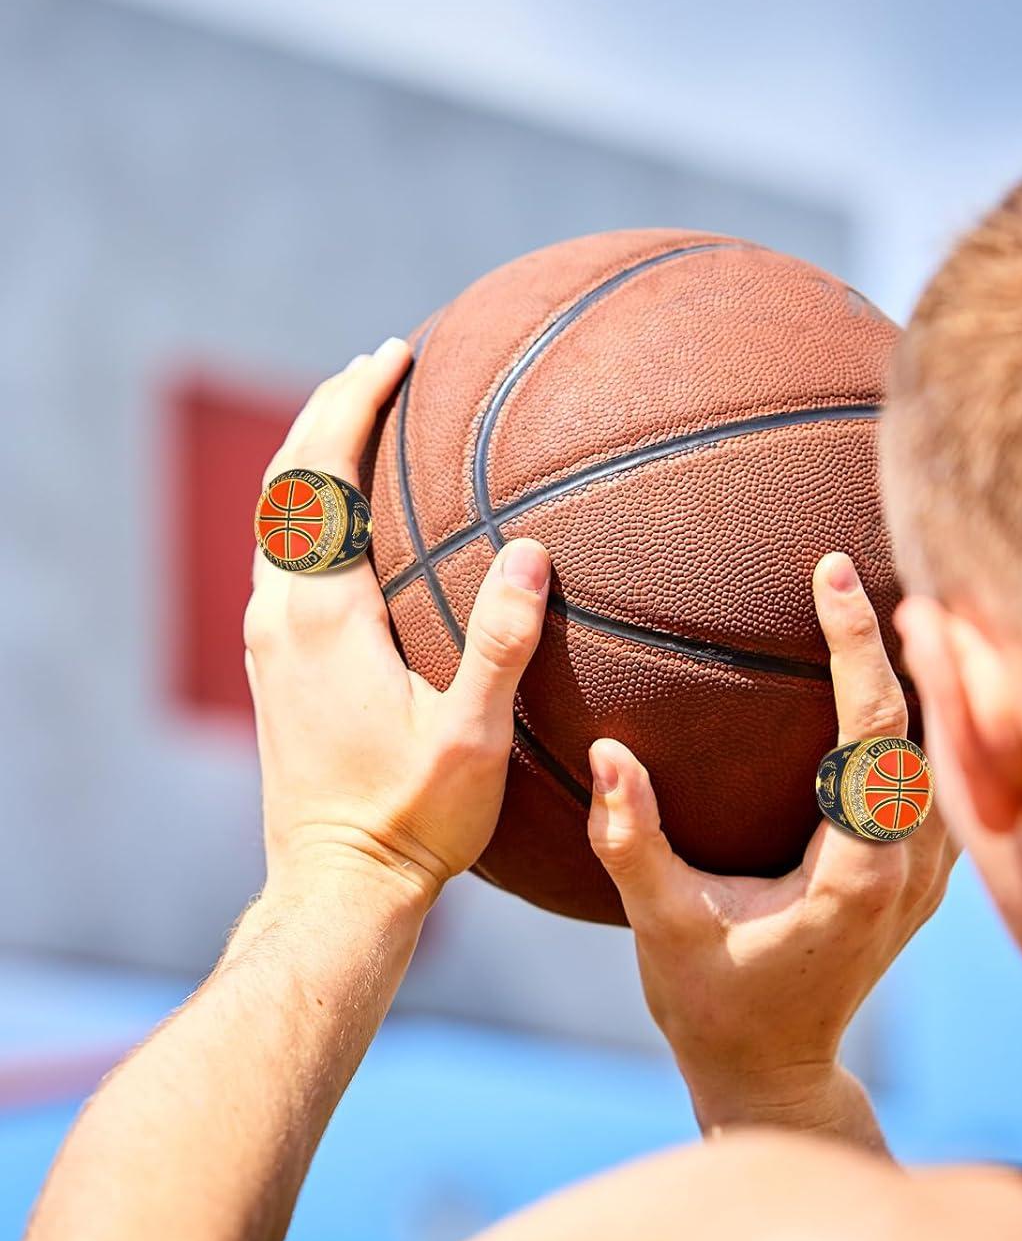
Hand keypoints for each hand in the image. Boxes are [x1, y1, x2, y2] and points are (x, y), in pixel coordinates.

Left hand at [243, 337, 551, 910]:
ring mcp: (268, 641)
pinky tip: (351, 516)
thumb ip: (500, 643)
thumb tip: (533, 554)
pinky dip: (311, 506)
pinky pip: (284, 555)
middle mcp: (279, 615)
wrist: (338, 886)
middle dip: (330, 410)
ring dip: (314, 455)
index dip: (353, 405)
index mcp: (321, 616)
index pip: (319, 477)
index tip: (394, 355)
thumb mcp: (470, 736)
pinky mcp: (274, 666)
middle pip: (286, 481)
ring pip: (278, 517)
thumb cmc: (410, 819)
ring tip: (361, 418)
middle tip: (382, 364)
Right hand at [586, 552, 955, 1132]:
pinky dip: (937, 716)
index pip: (876, 737)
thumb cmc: (714, 1001)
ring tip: (910, 590)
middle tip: (890, 554)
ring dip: (939, 673)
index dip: (860, 649)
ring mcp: (930, 873)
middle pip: (938, 728)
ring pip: (957, 751)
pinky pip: (948, 776)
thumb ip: (633, 842)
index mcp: (855, 876)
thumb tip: (609, 752)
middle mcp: (909, 868)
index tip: (835, 573)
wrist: (776, 1069)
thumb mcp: (664, 929)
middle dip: (921, 639)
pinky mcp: (927, 873)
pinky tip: (917, 667)